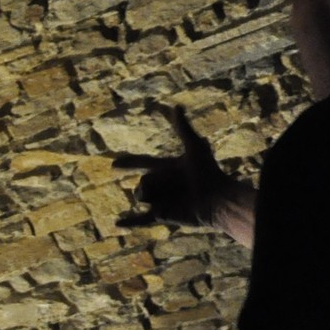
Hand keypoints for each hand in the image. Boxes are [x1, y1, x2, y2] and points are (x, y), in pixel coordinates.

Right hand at [113, 106, 245, 233]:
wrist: (215, 198)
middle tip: (177, 184)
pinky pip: (141, 219)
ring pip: (140, 194)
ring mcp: (160, 200)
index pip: (143, 163)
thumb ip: (183, 127)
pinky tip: (117, 224)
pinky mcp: (161, 215)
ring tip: (174, 195)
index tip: (114, 163)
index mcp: (167, 168)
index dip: (129, 162)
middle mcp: (162, 184)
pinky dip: (130, 222)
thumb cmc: (207, 172)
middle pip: (143, 180)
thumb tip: (175, 105)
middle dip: (155, 181)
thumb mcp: (194, 147)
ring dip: (152, 193)